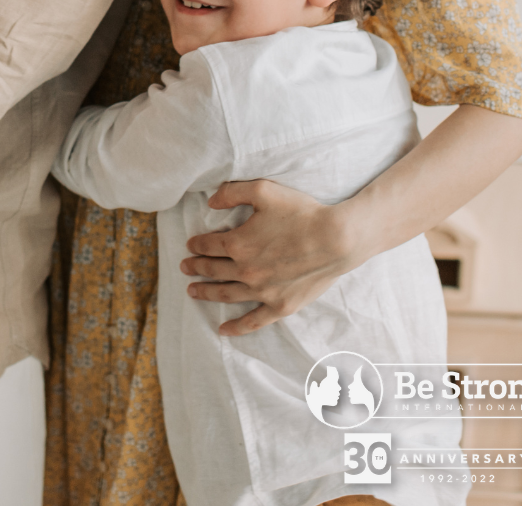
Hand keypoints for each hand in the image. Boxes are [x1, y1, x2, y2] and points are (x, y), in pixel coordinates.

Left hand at [180, 179, 357, 335]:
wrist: (337, 239)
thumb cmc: (301, 212)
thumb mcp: (263, 191)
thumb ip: (232, 193)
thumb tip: (209, 202)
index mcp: (238, 243)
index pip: (208, 245)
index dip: (196, 245)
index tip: (190, 245)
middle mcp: (245, 270)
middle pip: (213, 270)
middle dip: (196, 268)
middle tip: (184, 267)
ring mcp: (263, 291)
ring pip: (226, 294)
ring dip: (206, 292)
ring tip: (192, 291)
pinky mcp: (281, 305)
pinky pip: (253, 321)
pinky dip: (236, 327)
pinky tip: (222, 329)